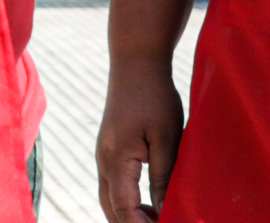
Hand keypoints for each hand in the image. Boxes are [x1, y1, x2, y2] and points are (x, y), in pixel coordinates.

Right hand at [97, 59, 184, 221]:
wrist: (136, 62)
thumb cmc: (155, 97)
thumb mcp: (167, 138)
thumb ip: (163, 177)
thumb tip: (162, 211)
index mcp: (116, 160)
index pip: (124, 209)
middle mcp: (103, 161)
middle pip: (111, 210)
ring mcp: (103, 154)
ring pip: (109, 199)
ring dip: (128, 215)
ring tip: (156, 219)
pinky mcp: (109, 149)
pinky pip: (112, 186)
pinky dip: (126, 201)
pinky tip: (147, 202)